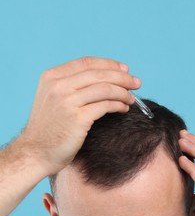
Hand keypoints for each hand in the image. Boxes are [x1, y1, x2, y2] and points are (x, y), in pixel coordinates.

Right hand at [18, 56, 138, 175]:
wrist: (36, 153)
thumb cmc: (50, 128)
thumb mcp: (53, 99)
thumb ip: (72, 86)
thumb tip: (106, 78)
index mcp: (52, 77)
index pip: (87, 63)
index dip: (109, 64)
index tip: (125, 69)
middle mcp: (58, 86)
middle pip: (99, 74)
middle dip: (122, 77)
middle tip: (137, 83)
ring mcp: (67, 101)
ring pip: (105, 88)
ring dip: (123, 92)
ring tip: (132, 99)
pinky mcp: (77, 118)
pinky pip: (105, 105)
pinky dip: (119, 105)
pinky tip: (124, 108)